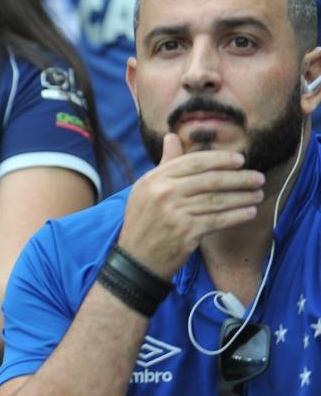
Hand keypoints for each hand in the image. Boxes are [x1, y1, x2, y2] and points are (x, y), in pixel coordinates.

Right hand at [116, 133, 263, 278]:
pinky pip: (219, 219)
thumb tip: (172, 137)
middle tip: (257, 178)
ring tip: (258, 194)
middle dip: (239, 178)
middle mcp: (164, 193)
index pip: (194, 162)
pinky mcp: (187, 232)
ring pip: (218, 200)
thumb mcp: (146, 189)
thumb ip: (165, 164)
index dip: (220, 159)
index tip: (240, 161)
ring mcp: (175, 213)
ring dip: (243, 197)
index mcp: (154, 179)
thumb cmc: (144, 221)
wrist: (137, 258)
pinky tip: (249, 212)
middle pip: (210, 180)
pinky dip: (237, 215)